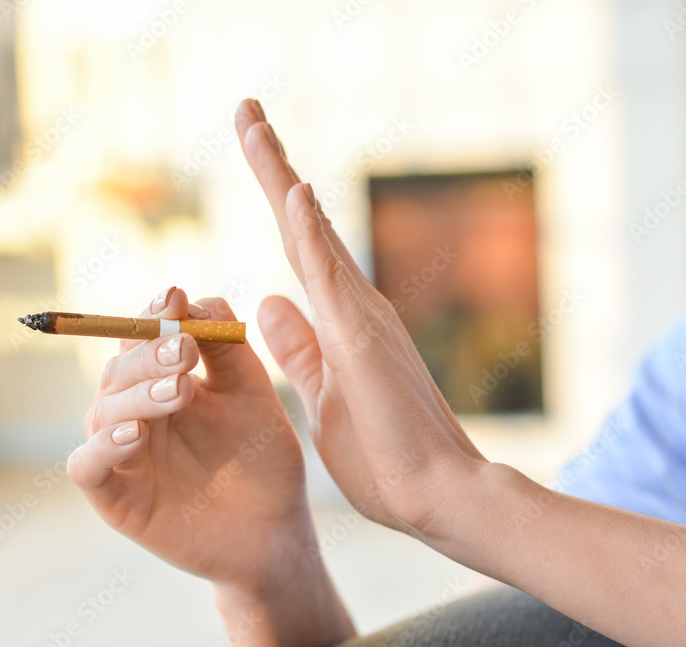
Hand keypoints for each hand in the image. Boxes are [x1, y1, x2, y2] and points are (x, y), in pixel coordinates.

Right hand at [68, 287, 310, 590]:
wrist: (276, 532)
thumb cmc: (262, 461)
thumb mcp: (252, 396)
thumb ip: (228, 350)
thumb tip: (196, 298)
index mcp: (164, 381)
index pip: (143, 338)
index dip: (152, 315)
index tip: (174, 298)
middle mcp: (135, 412)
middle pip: (120, 369)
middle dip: (149, 354)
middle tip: (185, 350)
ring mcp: (121, 455)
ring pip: (103, 411)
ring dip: (137, 395)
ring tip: (179, 391)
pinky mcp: (115, 499)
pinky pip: (87, 467)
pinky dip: (103, 448)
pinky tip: (135, 435)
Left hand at [235, 99, 488, 538]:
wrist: (440, 497)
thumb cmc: (386, 457)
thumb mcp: (323, 394)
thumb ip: (298, 348)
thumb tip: (265, 301)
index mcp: (341, 321)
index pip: (300, 246)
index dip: (277, 198)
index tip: (257, 152)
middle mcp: (354, 306)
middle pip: (304, 224)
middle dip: (273, 166)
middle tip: (245, 111)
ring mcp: (361, 318)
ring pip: (312, 235)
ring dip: (280, 177)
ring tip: (252, 124)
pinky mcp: (363, 341)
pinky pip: (330, 278)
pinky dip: (310, 231)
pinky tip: (291, 190)